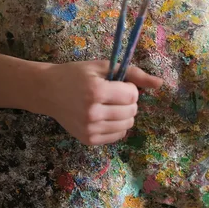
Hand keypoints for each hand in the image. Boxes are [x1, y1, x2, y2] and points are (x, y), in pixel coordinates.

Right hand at [29, 61, 162, 144]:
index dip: (129, 88)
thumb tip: (161, 83)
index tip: (116, 84)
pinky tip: (105, 116)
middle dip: (128, 101)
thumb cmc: (77, 75)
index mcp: (96, 92)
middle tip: (112, 95)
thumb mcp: (104, 67)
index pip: (133, 96)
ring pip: (127, 124)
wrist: (47, 91)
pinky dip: (117, 125)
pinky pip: (118, 135)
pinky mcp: (88, 140)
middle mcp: (92, 113)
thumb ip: (134, 73)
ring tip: (109, 105)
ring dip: (124, 114)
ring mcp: (89, 129)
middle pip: (132, 111)